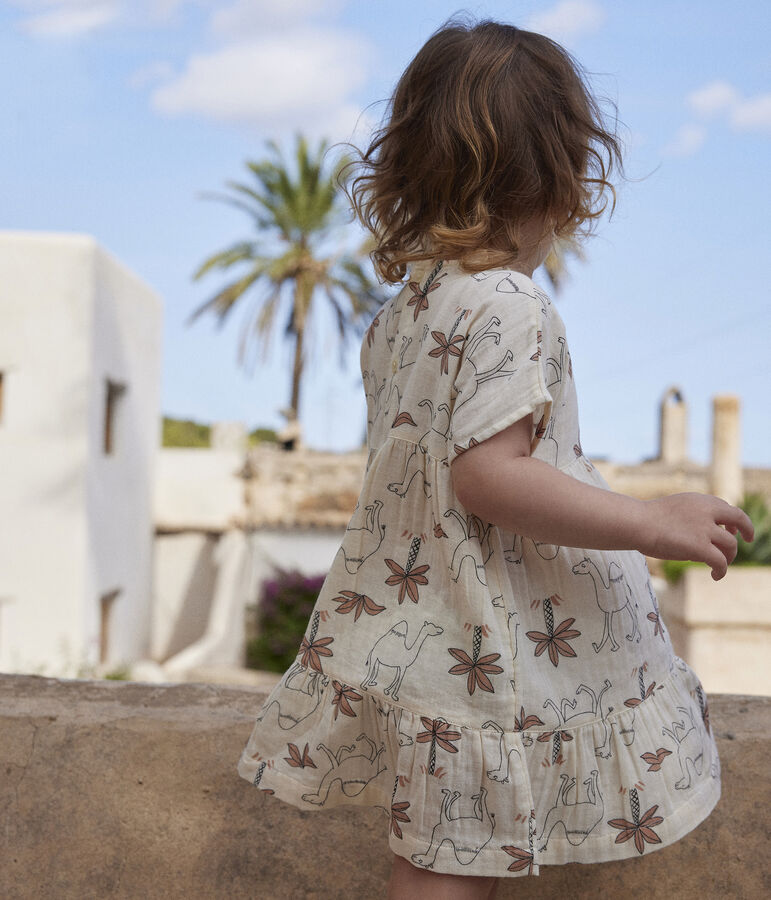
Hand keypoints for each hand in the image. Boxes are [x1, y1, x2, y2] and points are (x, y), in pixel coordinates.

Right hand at [640, 493, 754, 580]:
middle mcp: (706, 511)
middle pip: (738, 519)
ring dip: (729, 556)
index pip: (724, 507)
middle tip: (746, 539)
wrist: (636, 523)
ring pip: (730, 544)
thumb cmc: (644, 520)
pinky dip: (722, 570)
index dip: (731, 519)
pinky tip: (715, 576)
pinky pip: (720, 561)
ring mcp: (705, 529)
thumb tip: (696, 535)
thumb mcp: (672, 510)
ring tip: (720, 566)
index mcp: (698, 500)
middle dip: (746, 529)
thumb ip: (689, 516)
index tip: (730, 528)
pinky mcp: (700, 547)